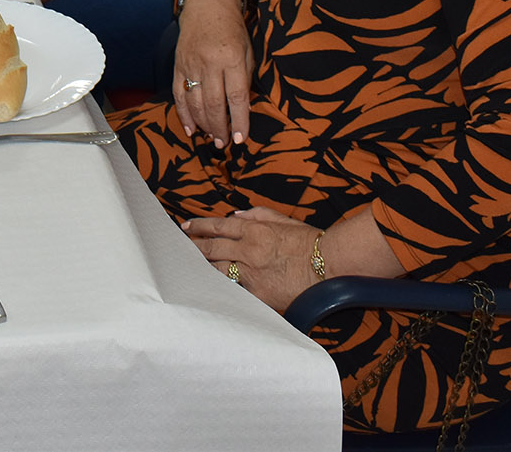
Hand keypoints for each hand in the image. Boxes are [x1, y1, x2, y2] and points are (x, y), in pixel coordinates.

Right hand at [173, 0, 253, 148]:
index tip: (240, 138)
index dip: (238, 120)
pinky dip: (184, 114)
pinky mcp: (178, 65)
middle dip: (219, 127)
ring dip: (203, 124)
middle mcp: (210, 62)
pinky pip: (179, 94)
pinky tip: (191, 128)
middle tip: (224, 143)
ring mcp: (190, 64)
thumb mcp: (248, 50)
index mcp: (231, 58)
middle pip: (213, 103)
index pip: (236, 96)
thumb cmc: (232, 28)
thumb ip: (245, 78)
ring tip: (211, 138)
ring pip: (195, 102)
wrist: (206, 5)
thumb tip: (243, 109)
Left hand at [181, 208, 318, 312]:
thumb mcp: (283, 220)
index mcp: (254, 230)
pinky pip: (236, 291)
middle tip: (179, 247)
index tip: (186, 227)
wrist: (331, 266)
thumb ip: (257, 215)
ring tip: (188, 267)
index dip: (199, 226)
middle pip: (212, 248)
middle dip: (193, 247)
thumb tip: (234, 216)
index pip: (218, 226)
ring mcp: (252, 273)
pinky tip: (210, 290)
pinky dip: (224, 289)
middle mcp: (249, 250)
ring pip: (218, 270)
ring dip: (203, 268)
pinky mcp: (259, 294)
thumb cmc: (310, 242)